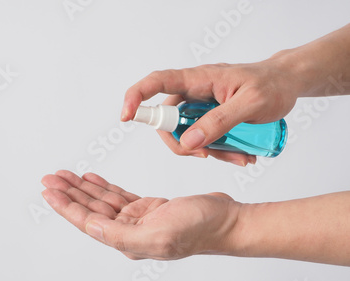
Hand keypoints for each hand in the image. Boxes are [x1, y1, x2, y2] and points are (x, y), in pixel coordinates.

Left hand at [41, 170, 240, 259]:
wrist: (226, 220)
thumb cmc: (200, 228)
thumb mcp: (159, 233)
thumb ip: (121, 234)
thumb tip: (90, 227)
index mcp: (128, 241)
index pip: (88, 223)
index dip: (66, 207)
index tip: (50, 192)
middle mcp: (129, 231)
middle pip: (91, 210)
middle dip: (69, 194)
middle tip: (51, 178)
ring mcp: (139, 219)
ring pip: (102, 201)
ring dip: (83, 188)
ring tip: (65, 175)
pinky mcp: (148, 208)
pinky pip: (118, 196)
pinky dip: (103, 187)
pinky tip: (91, 179)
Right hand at [121, 55, 305, 165]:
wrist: (287, 83)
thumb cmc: (272, 85)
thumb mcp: (251, 104)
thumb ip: (220, 121)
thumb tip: (189, 141)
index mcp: (198, 79)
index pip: (156, 82)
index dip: (136, 97)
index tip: (126, 116)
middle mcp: (193, 91)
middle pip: (167, 119)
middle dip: (182, 143)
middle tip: (207, 155)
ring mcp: (200, 105)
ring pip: (186, 133)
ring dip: (206, 150)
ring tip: (238, 157)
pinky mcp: (209, 116)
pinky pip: (202, 137)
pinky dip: (217, 150)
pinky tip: (240, 155)